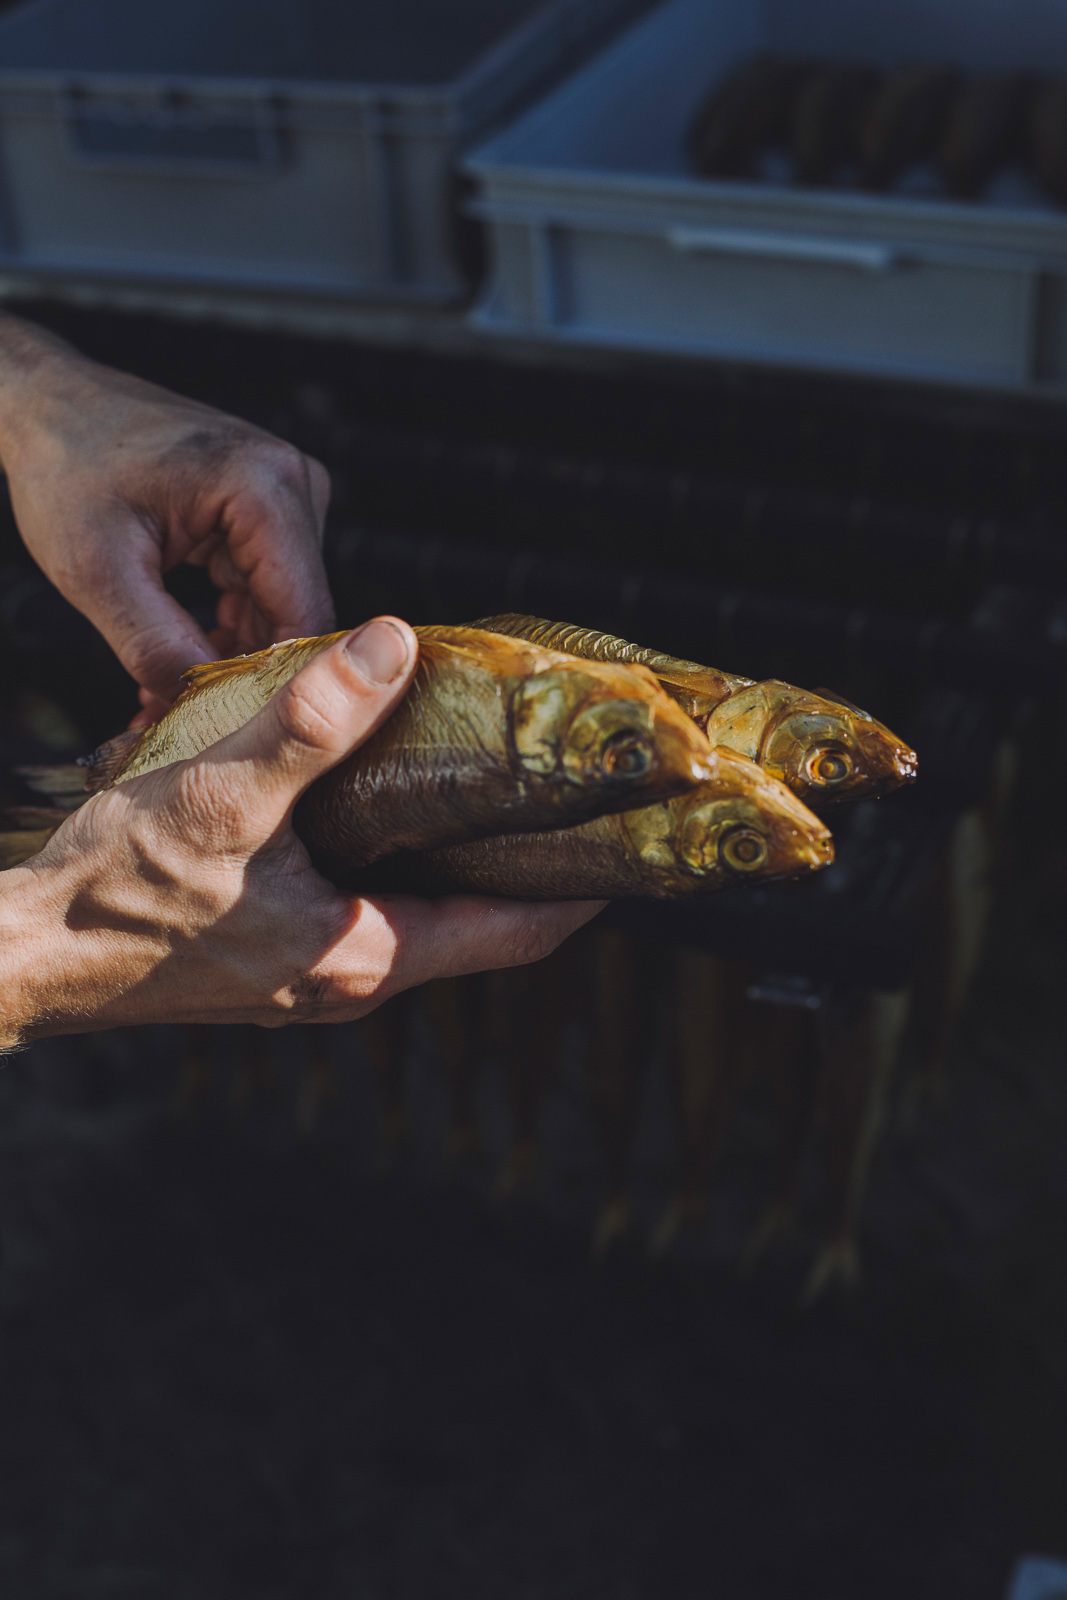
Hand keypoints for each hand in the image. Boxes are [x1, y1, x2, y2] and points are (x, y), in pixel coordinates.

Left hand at [0, 314, 334, 719]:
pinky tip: (182, 657)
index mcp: (264, 486)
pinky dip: (225, 630)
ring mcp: (287, 495)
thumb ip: (155, 645)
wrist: (47, 407)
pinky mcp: (268, 511)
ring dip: (230, 658)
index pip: (303, 614)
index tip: (220, 729)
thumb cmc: (66, 466)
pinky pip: (264, 591)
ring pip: (280, 612)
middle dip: (242, 676)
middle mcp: (294, 484)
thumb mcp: (98, 571)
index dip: (269, 684)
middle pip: (296, 615)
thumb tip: (203, 714)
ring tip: (167, 697)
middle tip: (178, 721)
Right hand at [0, 620, 601, 1045]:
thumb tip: (394, 643)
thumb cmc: (115, 892)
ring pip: (422, 908)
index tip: (629, 838)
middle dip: (525, 857)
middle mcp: (353, 976)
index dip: (581, 886)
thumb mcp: (224, 789)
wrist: (26, 952)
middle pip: (478, 918)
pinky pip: (370, 903)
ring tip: (490, 775)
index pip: (516, 930)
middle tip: (565, 786)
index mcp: (366, 952)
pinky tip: (385, 794)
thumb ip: (314, 718)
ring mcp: (314, 972)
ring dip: (458, 850)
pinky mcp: (278, 954)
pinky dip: (398, 853)